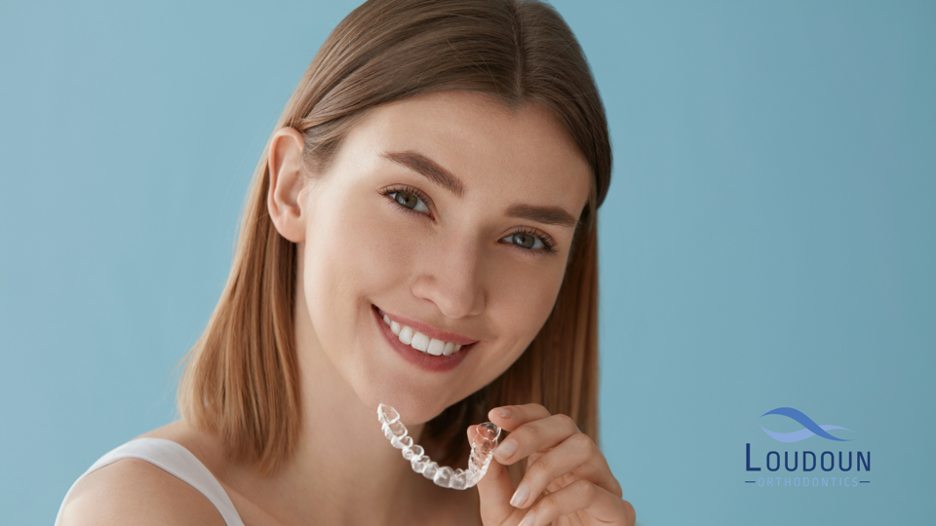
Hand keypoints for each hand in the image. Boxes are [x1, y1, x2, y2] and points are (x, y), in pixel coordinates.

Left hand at [468, 404, 634, 525]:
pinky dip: (554, 504)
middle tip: (502, 454)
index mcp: (554, 460)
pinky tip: (534, 522)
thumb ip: (490, 474)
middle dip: (531, 433)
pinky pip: (589, 490)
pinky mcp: (618, 512)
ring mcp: (604, 486)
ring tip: (519, 500)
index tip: (494, 416)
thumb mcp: (501, 510)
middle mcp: (582, 467)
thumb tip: (476, 431)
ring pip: (583, 447)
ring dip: (543, 470)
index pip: (544, 420)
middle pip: (565, 424)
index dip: (522, 413)